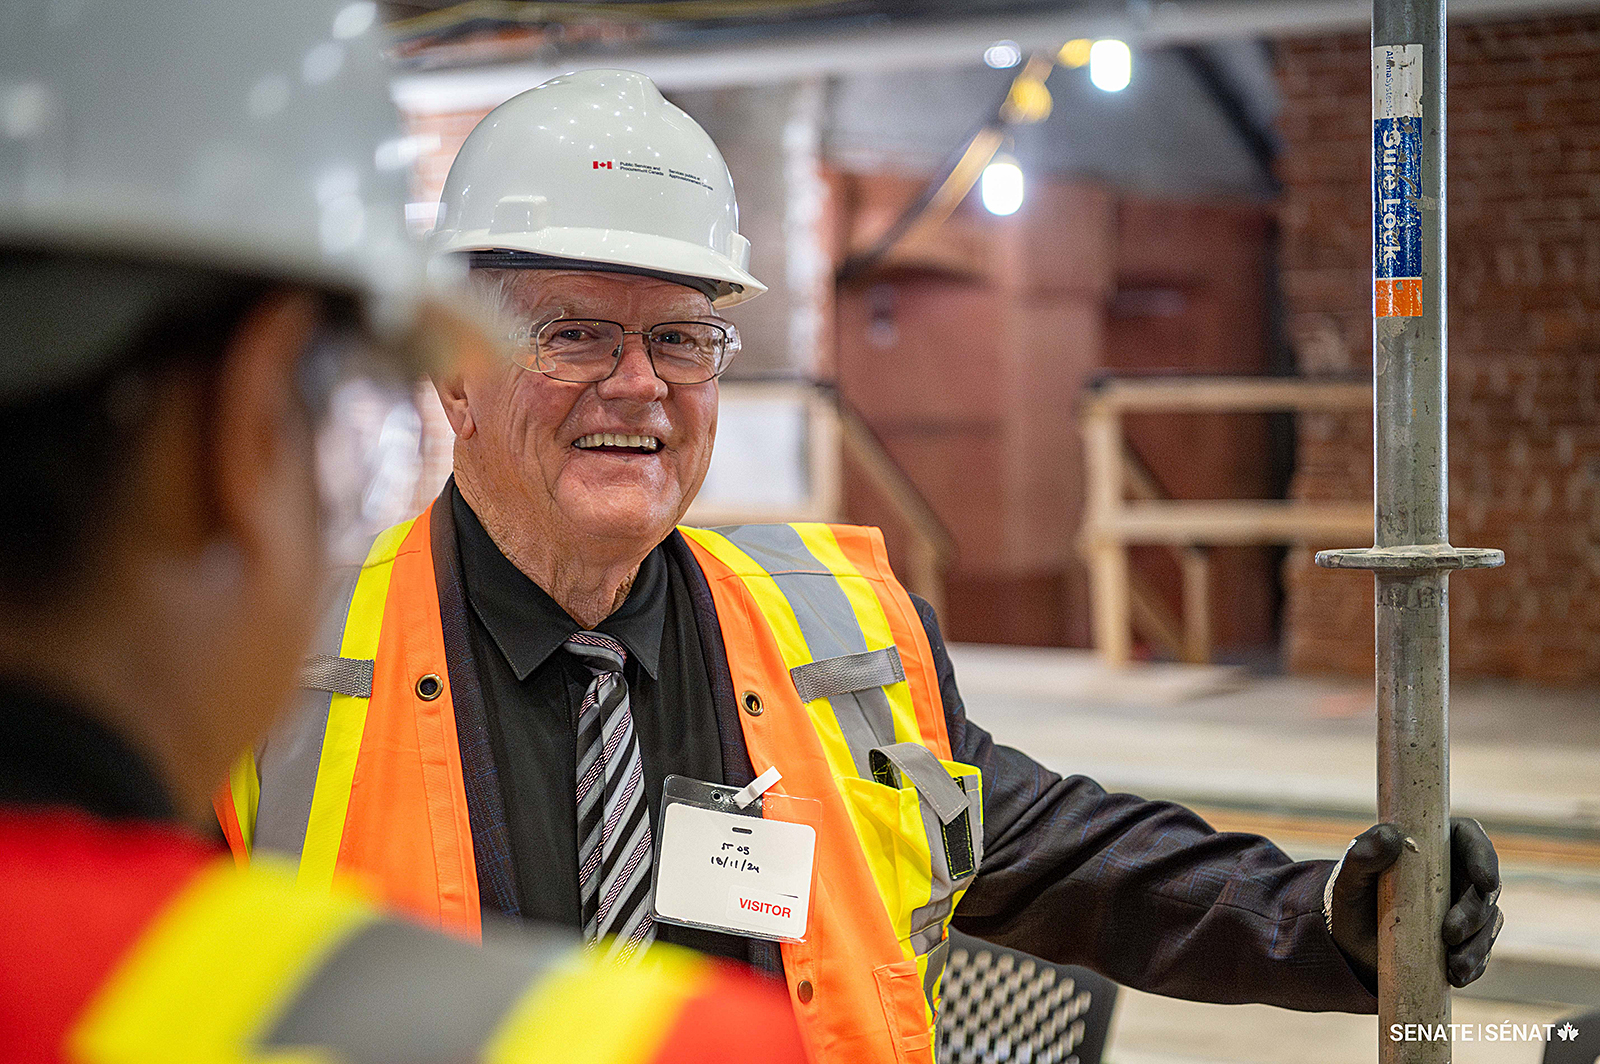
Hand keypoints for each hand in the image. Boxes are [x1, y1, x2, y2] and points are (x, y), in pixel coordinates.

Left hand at [1325, 818, 1502, 988]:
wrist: (1351, 943)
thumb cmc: (1353, 898)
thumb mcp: (1350, 878)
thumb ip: (1363, 855)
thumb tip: (1390, 836)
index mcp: (1433, 846)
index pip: (1470, 838)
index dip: (1484, 857)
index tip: (1484, 881)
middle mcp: (1455, 873)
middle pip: (1486, 886)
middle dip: (1476, 912)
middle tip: (1451, 933)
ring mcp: (1463, 907)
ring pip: (1489, 921)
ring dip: (1477, 944)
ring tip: (1454, 965)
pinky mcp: (1465, 939)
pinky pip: (1482, 950)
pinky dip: (1474, 964)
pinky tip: (1456, 975)